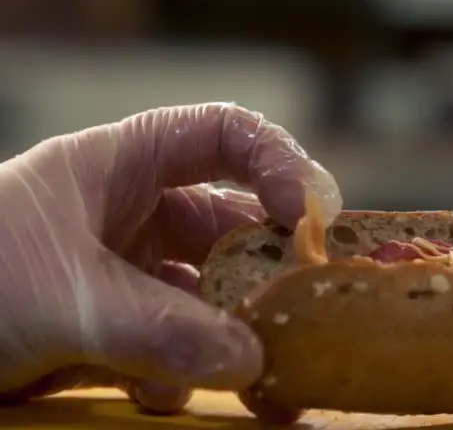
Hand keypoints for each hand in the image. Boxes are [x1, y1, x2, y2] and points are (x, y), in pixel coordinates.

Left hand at [0, 104, 340, 413]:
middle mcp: (129, 214)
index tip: (311, 215)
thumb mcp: (64, 301)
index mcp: (116, 165)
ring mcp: (122, 276)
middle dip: (269, 267)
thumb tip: (250, 360)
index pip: (225, 134)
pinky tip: (171, 394)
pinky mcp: (111, 335)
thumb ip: (163, 329)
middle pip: (232, 224)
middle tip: (308, 305)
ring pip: (210, 294)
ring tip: (261, 373)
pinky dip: (188, 370)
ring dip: (236, 331)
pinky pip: (175, 344)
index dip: (279, 161)